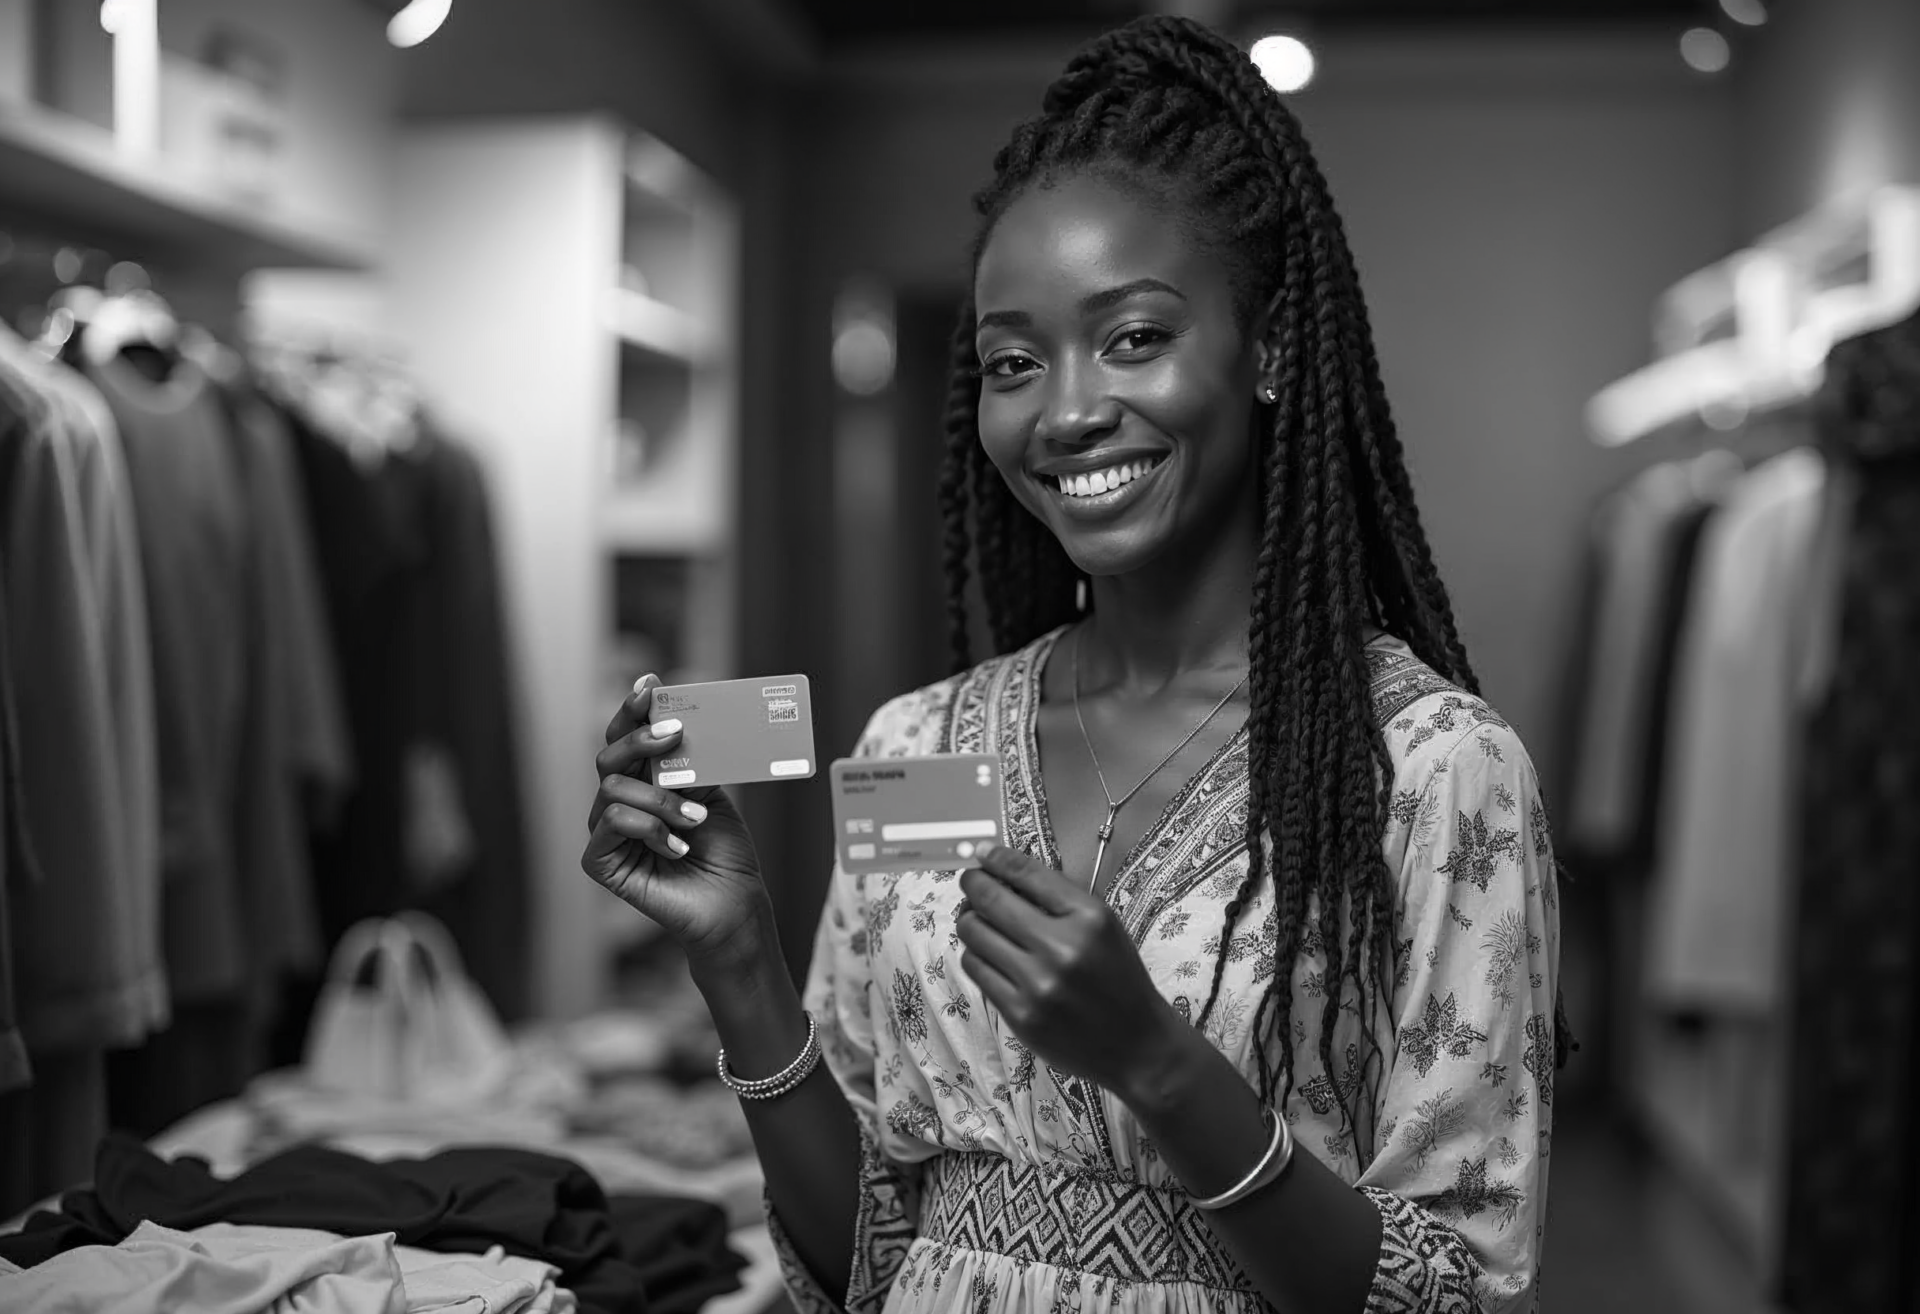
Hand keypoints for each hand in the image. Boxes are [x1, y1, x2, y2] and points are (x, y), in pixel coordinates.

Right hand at [582, 675, 771, 968]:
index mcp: (643, 781)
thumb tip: (674, 721)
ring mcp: (607, 833)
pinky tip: (677, 848)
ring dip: (660, 799)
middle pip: (609, 756)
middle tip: (676, 734)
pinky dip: (649, 828)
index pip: (625, 738)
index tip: (651, 686)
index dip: (631, 709)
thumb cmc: (724, 850)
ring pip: (612, 789)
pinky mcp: (601, 862)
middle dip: (640, 739)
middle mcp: (619, 802)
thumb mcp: (711, 793)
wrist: (734, 902)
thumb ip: (688, 761)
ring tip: (695, 820)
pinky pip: (611, 823)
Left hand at [955, 842, 1187, 1098]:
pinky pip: (976, 970)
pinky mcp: (1020, 1014)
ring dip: (970, 921)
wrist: (1137, 1043)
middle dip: (972, 884)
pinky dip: (977, 955)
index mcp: (1089, 917)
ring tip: (979, 921)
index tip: (982, 856)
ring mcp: (1038, 984)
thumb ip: (1056, 898)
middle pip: (990, 900)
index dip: (995, 859)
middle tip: (970, 882)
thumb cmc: (1118, 977)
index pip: (1026, 873)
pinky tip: (989, 954)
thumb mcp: (1102, 925)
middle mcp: (1062, 947)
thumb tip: (999, 867)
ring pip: (974, 935)